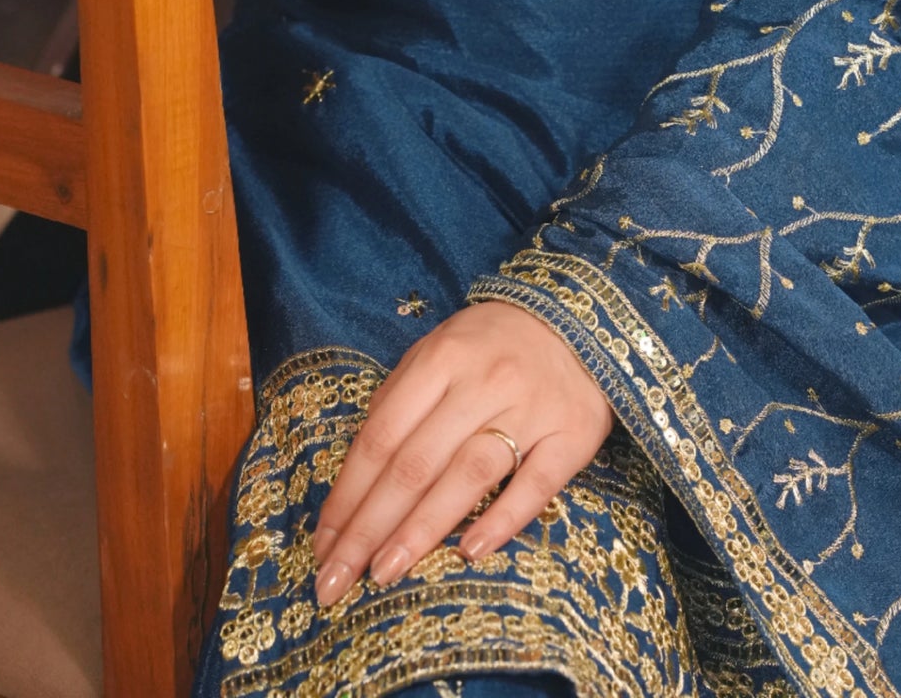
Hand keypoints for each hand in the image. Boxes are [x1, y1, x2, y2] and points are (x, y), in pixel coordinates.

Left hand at [311, 299, 613, 606]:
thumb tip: (356, 474)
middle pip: (416, 463)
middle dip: (370, 527)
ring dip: (422, 529)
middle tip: (338, 581)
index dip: (348, 495)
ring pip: (468, 475)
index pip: (382, 437)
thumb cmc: (491, 345)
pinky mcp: (572, 435)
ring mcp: (530, 409)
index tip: (322, 545)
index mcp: (440, 359)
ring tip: (386, 573)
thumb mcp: (437, 351)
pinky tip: (470, 553)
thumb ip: (398, 401)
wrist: (578, 318)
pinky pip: (536, 484)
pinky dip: (503, 519)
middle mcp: (482, 383)